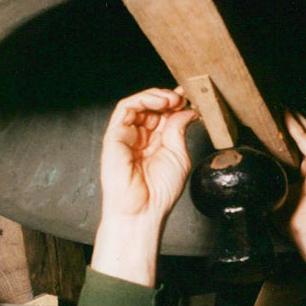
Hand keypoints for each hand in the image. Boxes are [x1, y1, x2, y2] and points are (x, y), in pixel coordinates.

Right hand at [92, 87, 195, 284]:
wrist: (144, 210)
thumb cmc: (160, 191)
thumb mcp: (179, 155)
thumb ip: (179, 130)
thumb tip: (186, 110)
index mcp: (156, 143)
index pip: (164, 115)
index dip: (176, 104)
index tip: (190, 98)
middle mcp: (140, 137)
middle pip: (152, 107)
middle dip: (169, 98)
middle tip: (184, 97)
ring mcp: (127, 135)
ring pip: (138, 104)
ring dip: (157, 96)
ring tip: (173, 99)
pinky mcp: (115, 135)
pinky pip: (125, 109)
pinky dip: (143, 100)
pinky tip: (160, 103)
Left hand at [282, 110, 305, 297]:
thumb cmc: (290, 217)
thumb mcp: (272, 188)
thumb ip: (264, 174)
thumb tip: (244, 162)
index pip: (296, 141)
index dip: (284, 126)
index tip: (269, 114)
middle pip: (304, 132)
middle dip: (290, 117)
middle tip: (274, 103)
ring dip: (294, 118)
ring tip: (280, 105)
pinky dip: (298, 130)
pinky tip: (288, 118)